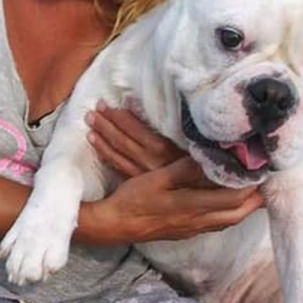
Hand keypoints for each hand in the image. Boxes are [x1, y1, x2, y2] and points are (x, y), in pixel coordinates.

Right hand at [82, 156, 264, 245]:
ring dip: (244, 207)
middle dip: (255, 199)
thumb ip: (185, 170)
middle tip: (264, 180)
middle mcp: (198, 221)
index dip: (251, 186)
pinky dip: (230, 213)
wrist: (117, 224)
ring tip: (253, 191)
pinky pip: (218, 224)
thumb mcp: (157, 178)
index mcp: (192, 206)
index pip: (234, 199)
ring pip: (230, 221)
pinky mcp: (187, 232)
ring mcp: (193, 229)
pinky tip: (227, 203)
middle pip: (238, 213)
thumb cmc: (134, 199)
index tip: (260, 169)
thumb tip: (210, 158)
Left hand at [86, 102, 208, 185]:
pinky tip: (95, 144)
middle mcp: (154, 164)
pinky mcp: (142, 184)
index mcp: (167, 152)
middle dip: (107, 124)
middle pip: (125, 141)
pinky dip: (107, 155)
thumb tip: (169, 106)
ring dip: (103, 137)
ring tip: (90, 122)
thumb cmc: (207, 166)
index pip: (138, 131)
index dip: (122, 118)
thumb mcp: (197, 146)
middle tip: (93, 109)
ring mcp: (146, 175)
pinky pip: (120, 168)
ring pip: (119, 154)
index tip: (107, 104)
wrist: (212, 197)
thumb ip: (182, 131)